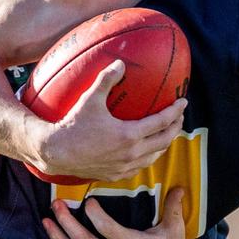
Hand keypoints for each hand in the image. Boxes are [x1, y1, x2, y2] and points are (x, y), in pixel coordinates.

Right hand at [30, 60, 186, 181]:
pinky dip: (148, 157)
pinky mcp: (115, 175)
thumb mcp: (90, 99)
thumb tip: (120, 63)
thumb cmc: (73, 124)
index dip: (175, 111)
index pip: (162, 122)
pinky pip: (140, 167)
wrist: (55, 152)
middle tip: (179, 116)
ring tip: (167, 133)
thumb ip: (106, 79)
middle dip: (176, 127)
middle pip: (164, 141)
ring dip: (164, 143)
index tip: (183, 102)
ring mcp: (124, 166)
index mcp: (129, 135)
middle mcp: (131, 153)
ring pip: (154, 156)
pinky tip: (146, 151)